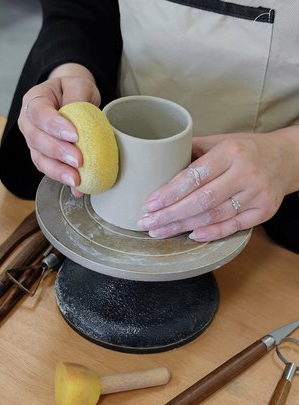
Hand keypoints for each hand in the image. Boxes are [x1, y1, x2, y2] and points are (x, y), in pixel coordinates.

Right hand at [18, 64, 99, 195]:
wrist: (73, 100)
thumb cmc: (74, 91)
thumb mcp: (78, 85)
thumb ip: (77, 98)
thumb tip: (78, 121)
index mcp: (35, 99)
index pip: (39, 112)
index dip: (54, 125)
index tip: (74, 135)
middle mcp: (29, 122)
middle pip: (36, 139)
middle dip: (58, 152)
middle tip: (79, 160)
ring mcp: (34, 142)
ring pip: (40, 159)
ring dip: (58, 171)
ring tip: (76, 179)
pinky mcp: (43, 157)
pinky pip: (49, 170)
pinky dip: (63, 179)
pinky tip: (77, 188)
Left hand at [138, 131, 296, 240]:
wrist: (287, 158)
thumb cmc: (246, 149)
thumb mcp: (221, 141)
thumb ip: (192, 150)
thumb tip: (159, 162)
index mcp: (230, 152)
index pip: (194, 176)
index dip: (169, 193)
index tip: (149, 205)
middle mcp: (245, 173)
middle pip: (201, 201)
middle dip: (170, 215)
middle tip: (147, 223)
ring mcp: (257, 194)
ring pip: (214, 216)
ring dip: (183, 227)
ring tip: (160, 232)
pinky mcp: (264, 211)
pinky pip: (234, 226)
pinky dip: (211, 233)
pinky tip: (190, 236)